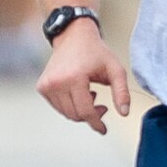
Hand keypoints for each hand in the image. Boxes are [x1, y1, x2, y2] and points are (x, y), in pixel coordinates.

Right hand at [37, 19, 130, 134]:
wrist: (73, 36)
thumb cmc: (96, 52)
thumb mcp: (115, 69)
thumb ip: (122, 91)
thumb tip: (124, 113)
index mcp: (74, 78)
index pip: (85, 111)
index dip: (96, 123)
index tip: (103, 130)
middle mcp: (56, 82)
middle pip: (75, 115)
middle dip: (90, 115)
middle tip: (102, 105)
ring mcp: (46, 85)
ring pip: (66, 113)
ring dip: (80, 110)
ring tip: (90, 94)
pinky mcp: (42, 87)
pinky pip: (58, 107)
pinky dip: (70, 105)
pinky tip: (78, 92)